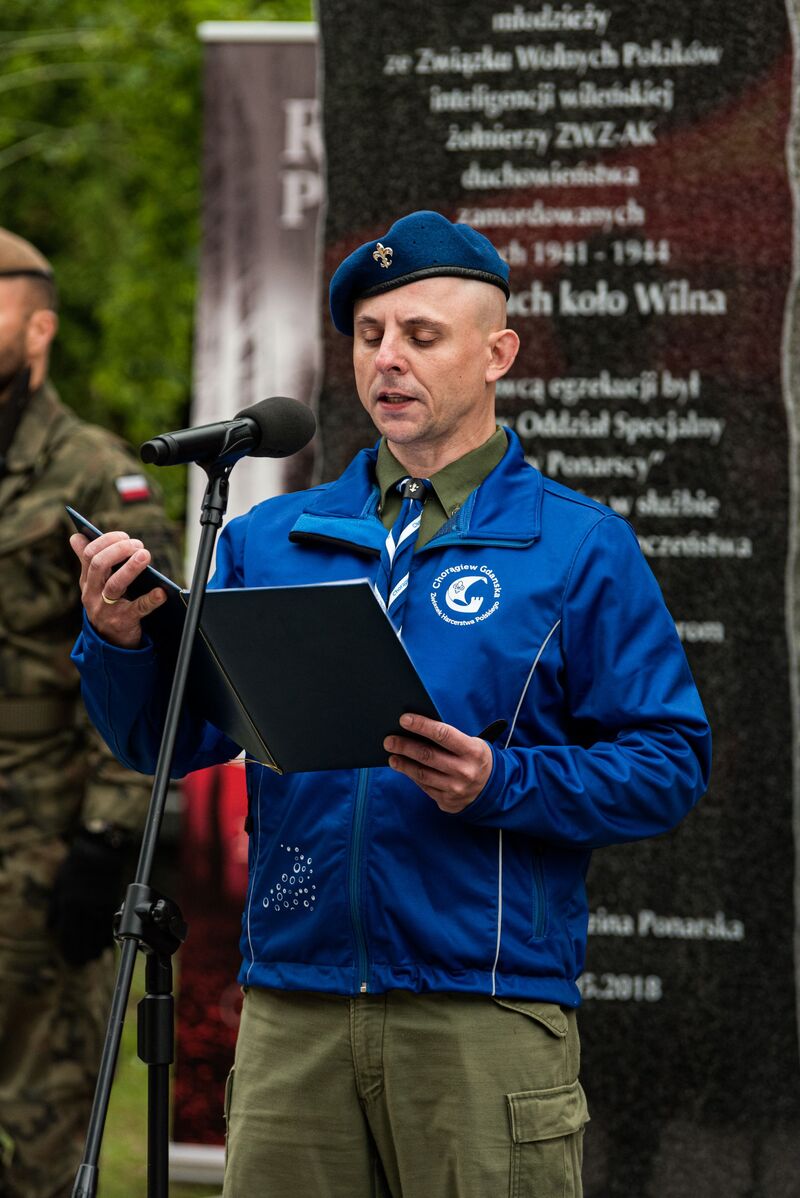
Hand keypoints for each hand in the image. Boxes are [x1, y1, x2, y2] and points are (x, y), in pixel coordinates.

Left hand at [48, 827, 130, 965]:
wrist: (101, 853)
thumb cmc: (76, 868)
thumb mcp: (59, 886)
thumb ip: (54, 909)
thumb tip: (51, 927)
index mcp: (70, 905)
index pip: (68, 936)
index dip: (68, 950)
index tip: (69, 959)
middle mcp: (86, 909)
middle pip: (85, 940)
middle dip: (83, 954)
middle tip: (81, 962)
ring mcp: (101, 907)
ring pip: (99, 936)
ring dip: (96, 950)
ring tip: (92, 957)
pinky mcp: (114, 904)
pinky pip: (111, 927)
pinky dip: (107, 938)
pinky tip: (103, 944)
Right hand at [70, 530, 167, 647]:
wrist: (109, 642)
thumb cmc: (105, 605)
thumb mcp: (94, 585)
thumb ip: (88, 561)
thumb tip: (76, 537)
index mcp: (87, 581)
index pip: (89, 554)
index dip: (107, 541)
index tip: (124, 536)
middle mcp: (93, 594)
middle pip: (99, 564)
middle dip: (119, 550)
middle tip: (138, 545)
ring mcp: (106, 609)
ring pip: (114, 585)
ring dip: (131, 567)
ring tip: (145, 555)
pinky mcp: (123, 621)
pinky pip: (137, 609)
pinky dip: (150, 599)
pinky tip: (161, 592)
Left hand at [384, 713, 492, 813]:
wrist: (493, 789)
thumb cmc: (475, 758)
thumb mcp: (472, 744)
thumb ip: (448, 739)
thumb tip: (416, 729)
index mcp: (473, 751)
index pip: (443, 734)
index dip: (422, 725)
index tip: (404, 719)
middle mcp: (465, 771)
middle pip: (428, 756)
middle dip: (405, 746)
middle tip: (389, 740)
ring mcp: (456, 789)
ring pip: (422, 774)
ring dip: (403, 764)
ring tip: (392, 755)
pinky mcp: (448, 802)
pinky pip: (425, 787)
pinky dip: (412, 776)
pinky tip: (404, 768)